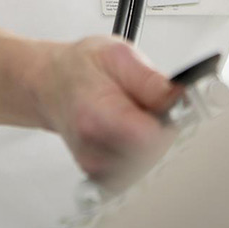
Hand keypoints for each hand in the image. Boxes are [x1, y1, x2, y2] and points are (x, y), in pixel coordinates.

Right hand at [30, 37, 181, 185]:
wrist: (52, 83)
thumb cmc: (80, 66)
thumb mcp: (117, 53)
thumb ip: (147, 77)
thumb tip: (176, 96)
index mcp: (96, 113)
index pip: (149, 139)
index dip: (171, 124)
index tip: (175, 108)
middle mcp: (93, 146)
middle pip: (151, 156)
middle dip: (166, 133)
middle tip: (160, 108)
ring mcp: (96, 164)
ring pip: (147, 166)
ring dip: (155, 143)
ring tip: (142, 116)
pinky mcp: (101, 174)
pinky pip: (136, 171)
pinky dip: (143, 152)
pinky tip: (135, 130)